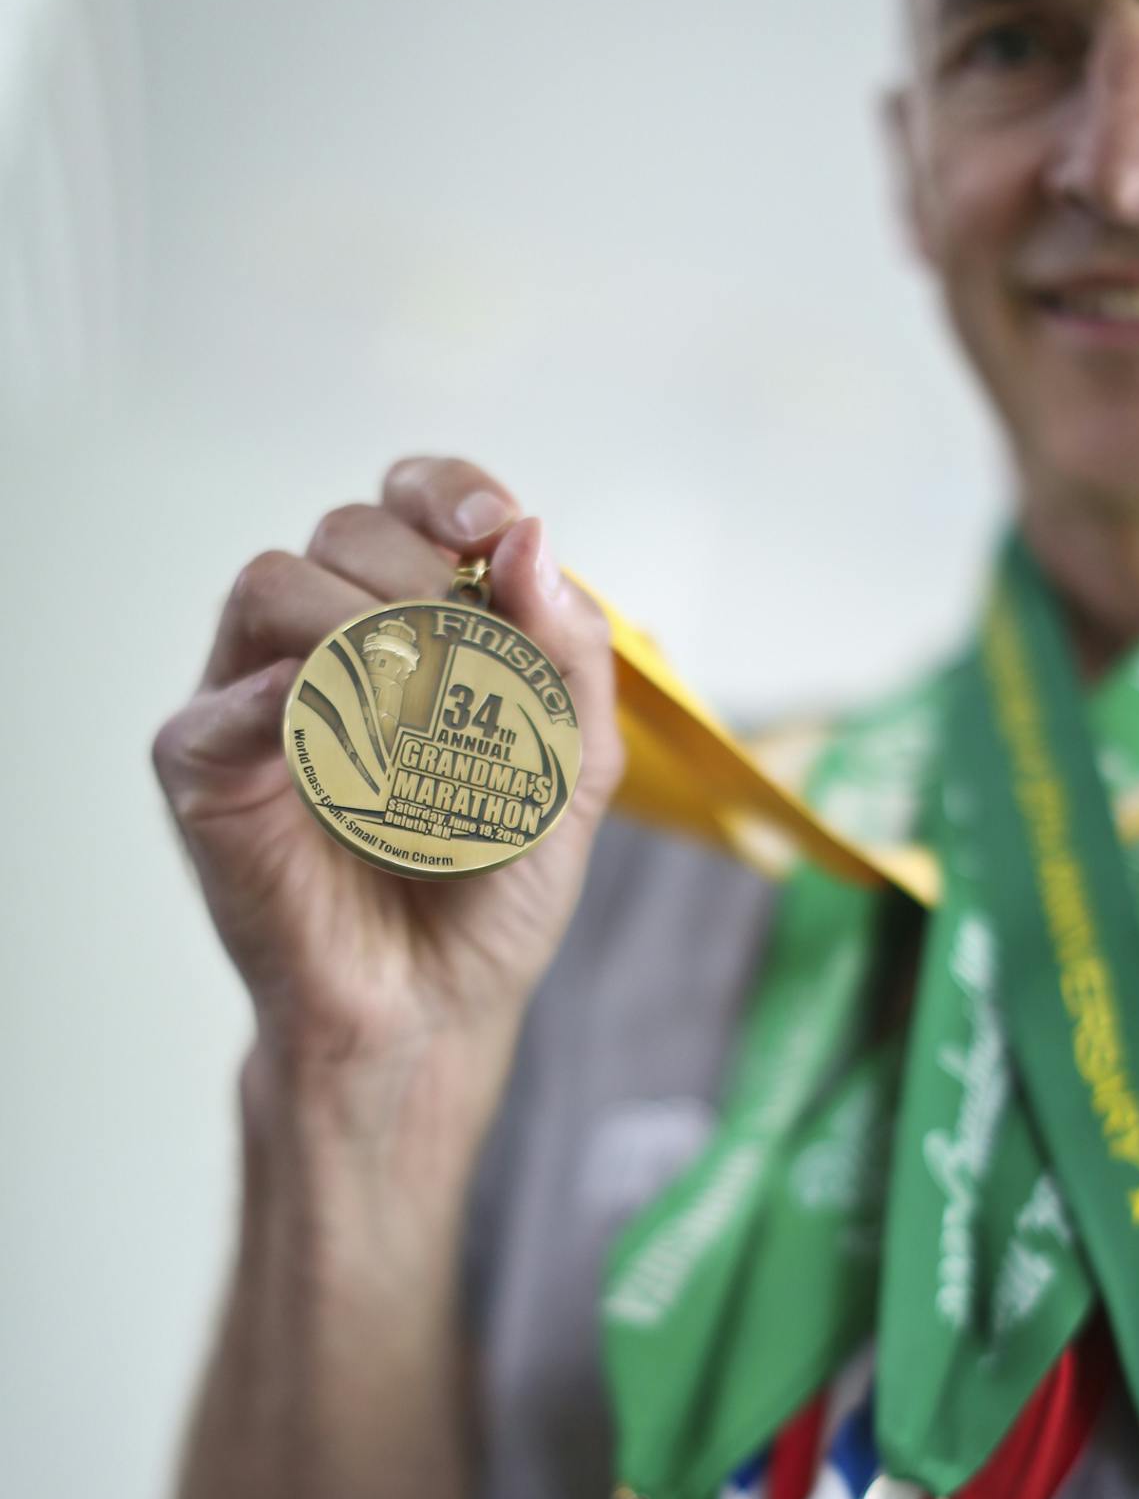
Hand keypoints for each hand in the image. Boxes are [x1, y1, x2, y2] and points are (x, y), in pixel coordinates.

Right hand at [153, 456, 623, 1077]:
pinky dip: (282, 699)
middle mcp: (323, 645)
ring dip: (358, 625)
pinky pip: (222, 702)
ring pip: (272, 586)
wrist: (437, 1007)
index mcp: (407, 626)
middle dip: (420, 573)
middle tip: (468, 658)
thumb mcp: (570, 768)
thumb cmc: (490, 891)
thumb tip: (534, 539)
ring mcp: (255, 700)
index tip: (494, 527)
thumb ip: (567, 657)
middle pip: (345, 530)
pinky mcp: (208, 771)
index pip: (406, 505)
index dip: (447, 492)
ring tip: (416, 707)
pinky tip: (339, 730)